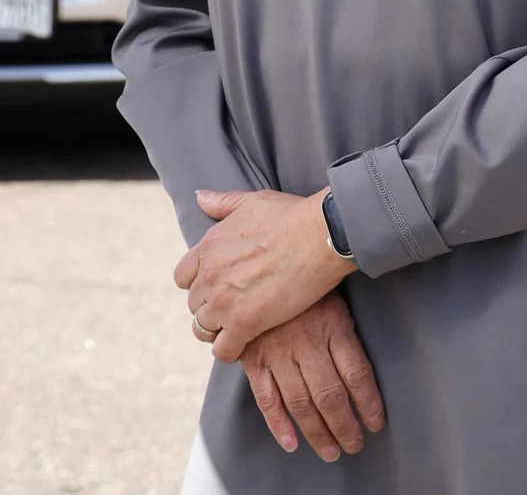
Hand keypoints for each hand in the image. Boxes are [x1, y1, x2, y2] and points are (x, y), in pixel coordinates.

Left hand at [175, 188, 354, 361]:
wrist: (319, 235)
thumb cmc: (291, 215)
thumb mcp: (252, 201)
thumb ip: (223, 203)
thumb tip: (199, 197)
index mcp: (209, 246)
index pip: (183, 276)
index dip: (198, 283)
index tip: (216, 286)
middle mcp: (210, 275)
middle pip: (193, 304)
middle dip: (209, 306)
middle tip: (232, 307)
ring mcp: (223, 301)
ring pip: (203, 329)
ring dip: (217, 330)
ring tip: (237, 328)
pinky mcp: (244, 324)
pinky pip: (223, 350)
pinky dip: (230, 351)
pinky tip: (244, 345)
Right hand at [243, 292, 385, 463]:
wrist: (259, 263)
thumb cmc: (306, 277)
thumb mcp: (333, 291)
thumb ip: (345, 328)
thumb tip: (364, 366)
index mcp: (333, 324)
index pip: (357, 373)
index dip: (369, 402)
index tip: (377, 423)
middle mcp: (307, 342)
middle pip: (331, 395)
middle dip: (345, 426)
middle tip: (355, 445)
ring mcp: (278, 352)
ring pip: (301, 403)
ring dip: (318, 433)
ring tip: (332, 451)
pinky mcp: (254, 358)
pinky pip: (266, 398)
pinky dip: (278, 425)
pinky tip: (292, 443)